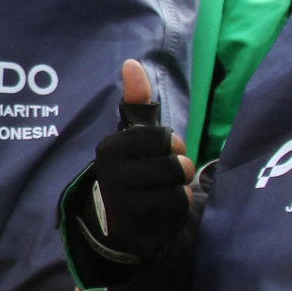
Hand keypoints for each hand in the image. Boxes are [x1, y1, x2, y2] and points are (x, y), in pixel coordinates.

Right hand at [86, 60, 194, 262]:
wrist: (115, 223)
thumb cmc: (131, 171)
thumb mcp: (132, 137)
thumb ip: (136, 102)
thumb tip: (132, 62)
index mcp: (111, 149)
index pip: (164, 137)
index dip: (171, 145)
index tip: (158, 152)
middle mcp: (113, 175)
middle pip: (176, 163)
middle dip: (178, 169)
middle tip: (162, 175)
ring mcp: (124, 204)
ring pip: (180, 188)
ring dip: (178, 191)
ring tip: (161, 192)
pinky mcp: (140, 227)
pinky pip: (178, 210)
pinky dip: (176, 210)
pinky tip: (160, 211)